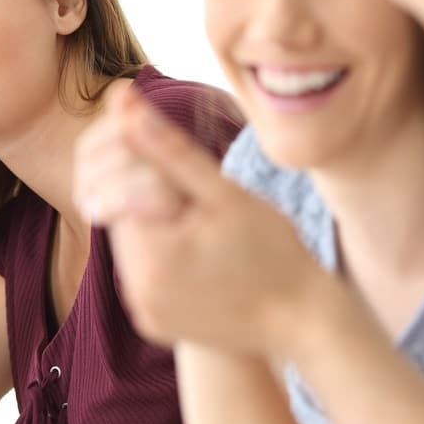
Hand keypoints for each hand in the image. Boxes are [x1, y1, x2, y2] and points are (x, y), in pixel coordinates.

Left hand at [74, 89, 339, 357]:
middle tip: (206, 203)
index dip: (154, 163)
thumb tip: (120, 100)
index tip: (196, 173)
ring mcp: (144, 311)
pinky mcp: (153, 323)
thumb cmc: (274, 251)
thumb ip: (168, 147)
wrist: (304, 323)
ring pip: (132, 242)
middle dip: (153, 193)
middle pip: (122, 213)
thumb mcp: (224, 193)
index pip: (120, 182)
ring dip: (158, 221)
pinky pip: (144, 274)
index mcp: (150, 255)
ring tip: (210, 231)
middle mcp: (136, 291)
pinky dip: (164, 255)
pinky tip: (205, 256)